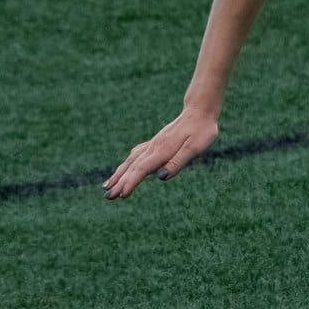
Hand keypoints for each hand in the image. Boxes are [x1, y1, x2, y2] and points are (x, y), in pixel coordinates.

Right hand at [104, 110, 220, 198]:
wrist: (200, 111)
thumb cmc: (201, 131)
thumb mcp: (194, 148)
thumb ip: (177, 162)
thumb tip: (161, 177)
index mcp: (162, 150)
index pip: (142, 169)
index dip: (131, 182)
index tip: (121, 195)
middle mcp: (154, 147)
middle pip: (132, 167)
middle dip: (119, 182)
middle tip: (108, 197)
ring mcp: (153, 144)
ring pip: (131, 161)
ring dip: (119, 174)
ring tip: (107, 186)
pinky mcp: (156, 143)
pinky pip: (136, 155)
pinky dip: (127, 164)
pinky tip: (124, 168)